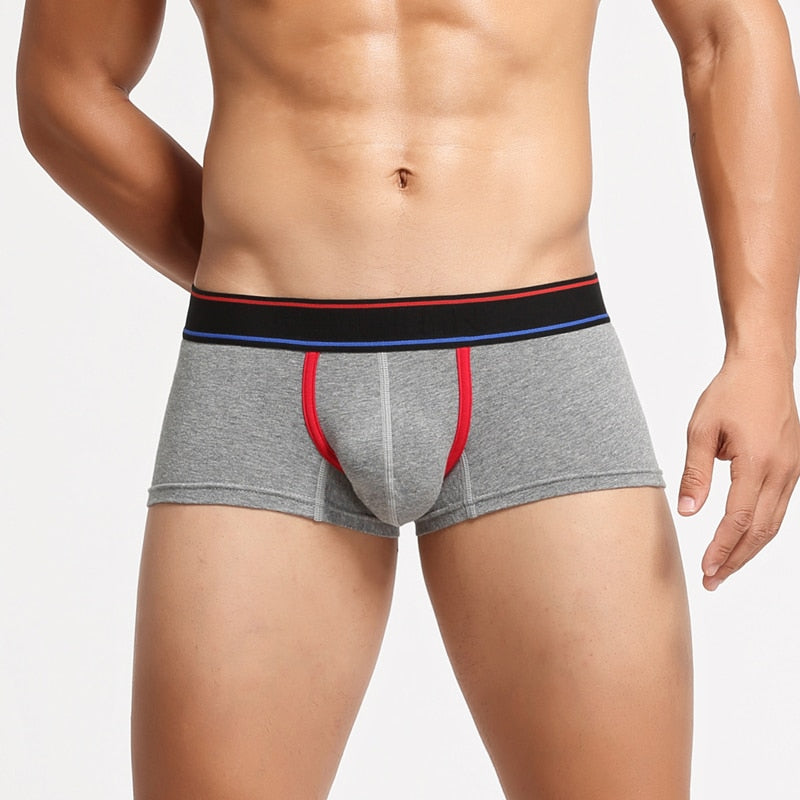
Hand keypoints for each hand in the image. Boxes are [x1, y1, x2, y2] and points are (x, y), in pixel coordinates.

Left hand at [677, 356, 799, 590]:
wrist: (763, 368)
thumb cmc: (730, 394)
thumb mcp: (701, 430)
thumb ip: (695, 473)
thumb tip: (688, 512)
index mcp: (757, 463)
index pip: (738, 519)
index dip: (722, 548)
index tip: (706, 569)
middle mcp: (781, 471)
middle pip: (761, 530)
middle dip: (736, 559)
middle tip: (713, 581)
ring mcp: (793, 470)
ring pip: (774, 524)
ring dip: (749, 549)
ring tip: (725, 568)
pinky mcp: (794, 467)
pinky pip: (780, 508)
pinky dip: (762, 530)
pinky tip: (743, 540)